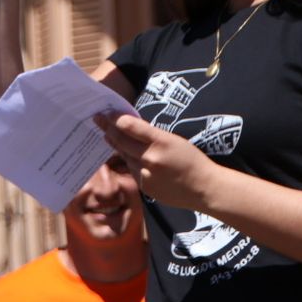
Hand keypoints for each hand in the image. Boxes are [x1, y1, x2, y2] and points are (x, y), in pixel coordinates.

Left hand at [100, 113, 216, 210]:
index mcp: (161, 141)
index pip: (130, 126)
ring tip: (108, 136)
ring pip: (124, 156)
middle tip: (98, 120)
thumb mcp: (174, 140)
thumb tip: (130, 127)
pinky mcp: (145, 187)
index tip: (106, 113)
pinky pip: (132, 170)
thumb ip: (152, 135)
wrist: (204, 188)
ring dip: (117, 146)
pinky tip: (131, 157)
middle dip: (107, 129)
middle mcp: (150, 158)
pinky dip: (130, 162)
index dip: (115, 119)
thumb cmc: (192, 160)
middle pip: (121, 141)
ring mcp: (146, 174)